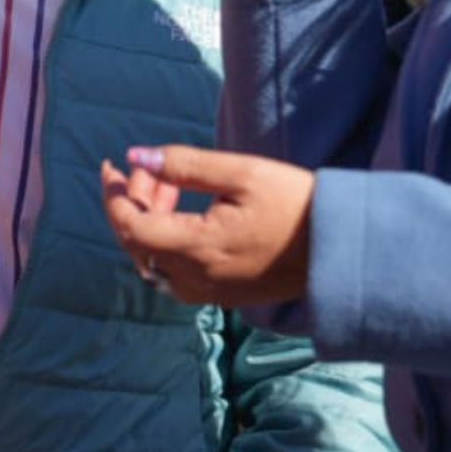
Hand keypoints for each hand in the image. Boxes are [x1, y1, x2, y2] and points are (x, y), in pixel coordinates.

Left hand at [102, 145, 316, 309]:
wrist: (339, 249)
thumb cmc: (294, 203)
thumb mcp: (241, 172)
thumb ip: (185, 165)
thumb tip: (136, 156)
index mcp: (198, 249)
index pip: (131, 227)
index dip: (114, 195)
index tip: (111, 166)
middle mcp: (197, 279)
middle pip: (137, 244)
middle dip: (132, 202)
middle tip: (147, 168)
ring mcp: (209, 292)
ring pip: (154, 260)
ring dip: (149, 221)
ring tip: (167, 183)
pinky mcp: (222, 294)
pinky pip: (174, 271)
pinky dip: (167, 240)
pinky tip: (184, 211)